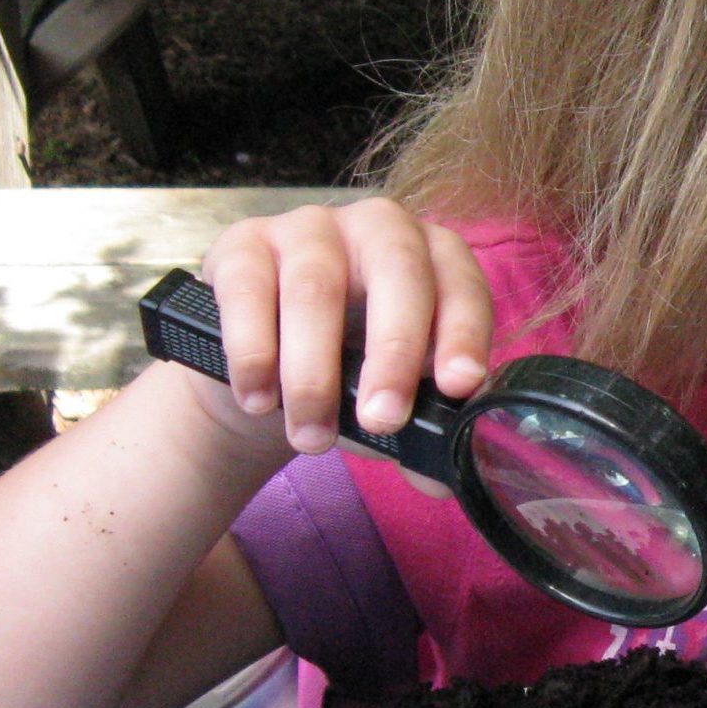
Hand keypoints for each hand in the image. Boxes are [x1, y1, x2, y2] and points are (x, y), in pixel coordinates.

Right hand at [194, 200, 492, 466]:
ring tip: (310, 436)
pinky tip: (259, 399)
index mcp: (436, 257)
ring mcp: (310, 228)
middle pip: (397, 274)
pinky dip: (252, 353)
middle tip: (382, 420)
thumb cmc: (350, 370)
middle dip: (393, 353)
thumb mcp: (391, 392)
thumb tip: (441, 479)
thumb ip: (420, 428)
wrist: (263, 364)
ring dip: (313, 374)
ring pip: (314, 291)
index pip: (463, 286)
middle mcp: (380, 228)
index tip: (458, 387)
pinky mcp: (243, 244)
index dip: (463, 334)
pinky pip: (248, 292)